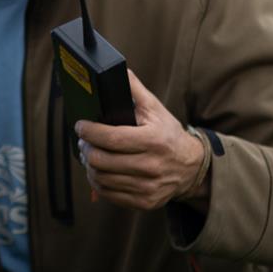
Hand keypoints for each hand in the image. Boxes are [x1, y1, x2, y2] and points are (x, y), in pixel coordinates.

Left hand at [73, 70, 207, 210]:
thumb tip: (118, 69)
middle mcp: (151, 166)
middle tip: (83, 141)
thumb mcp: (156, 109)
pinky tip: (98, 171)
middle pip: (102, 161)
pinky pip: (109, 194)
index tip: (80, 126)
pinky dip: (98, 182)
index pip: (111, 138)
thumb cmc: (168, 135)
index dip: (89, 132)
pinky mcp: (144, 202)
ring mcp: (148, 187)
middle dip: (85, 149)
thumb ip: (135, 90)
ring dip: (89, 166)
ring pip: (101, 179)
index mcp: (153, 141)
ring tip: (89, 154)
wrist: (192, 168)